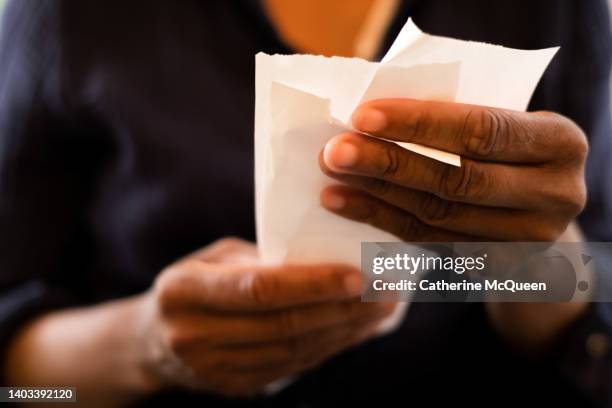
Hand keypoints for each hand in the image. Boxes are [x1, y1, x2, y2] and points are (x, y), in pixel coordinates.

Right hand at [139, 238, 395, 396]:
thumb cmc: (191, 284)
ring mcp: (214, 369)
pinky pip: (293, 368)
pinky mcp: (235, 387)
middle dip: (343, 309)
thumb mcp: (213, 259)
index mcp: (184, 291)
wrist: (152, 342)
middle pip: (284, 325)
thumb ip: (260, 261)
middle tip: (385, 291)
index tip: (357, 275)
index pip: (259, 290)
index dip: (311, 285)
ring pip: (294, 352)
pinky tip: (356, 331)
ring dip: (345, 332)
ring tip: (382, 310)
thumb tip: (327, 260)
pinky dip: (330, 348)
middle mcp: (195, 335)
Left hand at [318, 99, 589, 352]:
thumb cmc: (505, 146)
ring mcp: (529, 239)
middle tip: (334, 150)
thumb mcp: (500, 120)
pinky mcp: (495, 265)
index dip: (420, 124)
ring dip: (376, 193)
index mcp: (560, 143)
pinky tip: (342, 201)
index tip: (362, 116)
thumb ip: (454, 116)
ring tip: (331, 173)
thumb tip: (368, 115)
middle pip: (458, 180)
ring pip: (438, 215)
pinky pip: (428, 241)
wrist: (533, 206)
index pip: (484, 130)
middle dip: (388, 163)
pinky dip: (380, 219)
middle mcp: (556, 195)